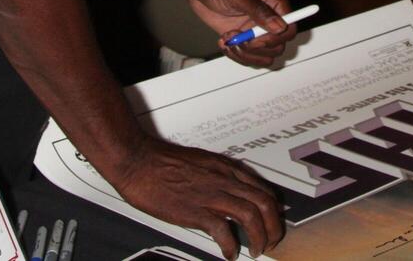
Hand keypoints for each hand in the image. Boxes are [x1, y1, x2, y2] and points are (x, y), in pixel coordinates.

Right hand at [110, 134, 284, 259]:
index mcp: (226, 168)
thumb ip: (219, 176)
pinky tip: (229, 253)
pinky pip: (223, 230)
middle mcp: (224, 179)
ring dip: (259, 237)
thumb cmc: (163, 161)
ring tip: (256, 250)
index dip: (273, 209)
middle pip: (265, 203)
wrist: (138, 160)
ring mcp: (211, 194)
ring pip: (251, 216)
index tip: (273, 221)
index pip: (263, 189)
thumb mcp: (201, 162)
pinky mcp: (195, 210)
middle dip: (274, 227)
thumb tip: (229, 192)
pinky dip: (230, 246)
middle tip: (271, 242)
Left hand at [176, 0, 293, 66]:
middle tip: (238, 39)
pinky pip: (250, 55)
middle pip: (279, 45)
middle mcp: (269, 16)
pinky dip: (237, 54)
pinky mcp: (243, 36)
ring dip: (247, 54)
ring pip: (265, 54)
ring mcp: (256, 28)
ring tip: (229, 41)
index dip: (275, 38)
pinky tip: (225, 42)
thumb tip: (279, 26)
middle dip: (257, 47)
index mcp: (275, 0)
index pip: (289, 27)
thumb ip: (258, 10)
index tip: (255, 39)